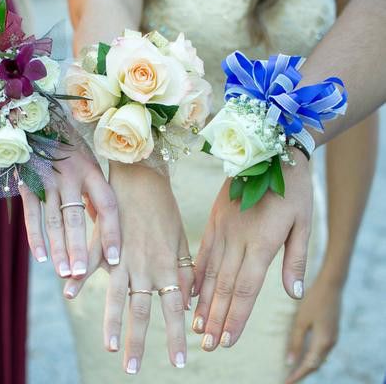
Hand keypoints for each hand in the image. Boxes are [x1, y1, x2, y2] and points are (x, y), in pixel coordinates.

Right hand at [19, 145, 119, 278]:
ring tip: (64, 273)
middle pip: (76, 218)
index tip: (115, 259)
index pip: (106, 206)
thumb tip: (103, 225)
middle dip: (79, 248)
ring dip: (59, 248)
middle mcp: (70, 175)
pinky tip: (42, 257)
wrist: (35, 120)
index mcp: (92, 170)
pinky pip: (32, 214)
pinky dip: (35, 237)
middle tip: (81, 274)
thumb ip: (95, 192)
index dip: (111, 233)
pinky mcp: (27, 183)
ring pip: (54, 220)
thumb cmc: (68, 146)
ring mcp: (47, 180)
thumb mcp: (88, 162)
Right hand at [64, 163, 193, 372]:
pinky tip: (68, 294)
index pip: (175, 309)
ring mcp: (121, 256)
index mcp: (166, 266)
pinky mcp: (103, 243)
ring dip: (112, 323)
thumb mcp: (181, 241)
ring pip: (116, 296)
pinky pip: (90, 264)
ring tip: (111, 347)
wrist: (144, 177)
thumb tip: (189, 300)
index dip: (177, 336)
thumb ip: (183, 271)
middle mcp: (144, 267)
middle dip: (140, 342)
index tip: (180, 361)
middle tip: (134, 369)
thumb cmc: (165, 209)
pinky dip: (78, 278)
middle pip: (142, 311)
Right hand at [193, 149, 312, 349]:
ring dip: (203, 302)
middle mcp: (237, 239)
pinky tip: (189, 290)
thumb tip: (294, 293)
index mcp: (261, 242)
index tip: (227, 340)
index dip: (236, 316)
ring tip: (196, 326)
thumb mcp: (304, 222)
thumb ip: (295, 259)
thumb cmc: (293, 188)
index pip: (245, 288)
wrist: (271, 149)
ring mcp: (222, 228)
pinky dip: (195, 274)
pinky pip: (201, 251)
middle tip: (207, 345)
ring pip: (209, 272)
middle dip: (216, 318)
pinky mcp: (214, 219)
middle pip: (224, 286)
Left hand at [285, 274, 341, 382]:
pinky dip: (311, 357)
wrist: (330, 286)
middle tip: (287, 380)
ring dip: (307, 366)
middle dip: (302, 374)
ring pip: (319, 359)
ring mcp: (333, 338)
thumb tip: (289, 362)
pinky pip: (321, 351)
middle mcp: (330, 343)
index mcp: (323, 342)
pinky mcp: (331, 332)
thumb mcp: (301, 321)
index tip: (285, 382)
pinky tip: (302, 356)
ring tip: (292, 371)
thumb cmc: (313, 301)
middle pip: (315, 365)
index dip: (297, 376)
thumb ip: (295, 342)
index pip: (309, 366)